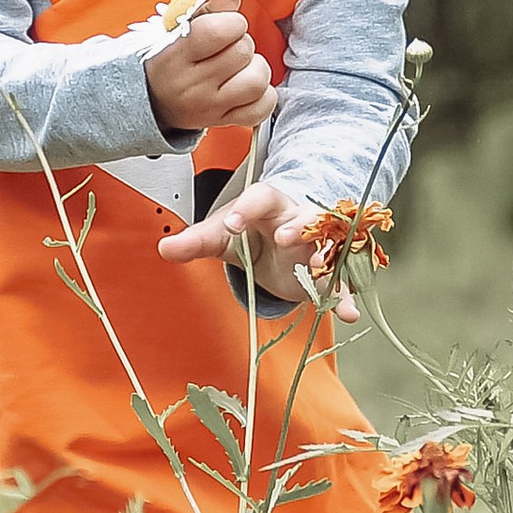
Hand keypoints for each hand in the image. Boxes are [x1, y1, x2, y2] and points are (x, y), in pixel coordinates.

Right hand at [144, 0, 275, 139]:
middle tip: (226, 47)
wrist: (150, 100)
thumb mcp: (179, 25)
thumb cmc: (167, 57)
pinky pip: (262, 108)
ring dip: (255, 68)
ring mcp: (208, 108)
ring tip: (238, 66)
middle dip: (241, 43)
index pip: (219, 31)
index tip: (223, 26)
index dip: (231, 22)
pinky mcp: (224, 122)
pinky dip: (262, 95)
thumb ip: (208, 2)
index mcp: (175, 56)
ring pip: (257, 81)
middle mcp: (191, 86)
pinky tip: (245, 86)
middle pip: (242, 52)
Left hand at [158, 176, 353, 315]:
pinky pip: (340, 282)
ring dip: (326, 254)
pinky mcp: (326, 271)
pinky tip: (348, 314)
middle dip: (296, 223)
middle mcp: (298, 218)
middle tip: (283, 237)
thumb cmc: (247, 231)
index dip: (246, 208)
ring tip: (320, 268)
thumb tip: (165, 248)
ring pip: (329, 244)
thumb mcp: (221, 236)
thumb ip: (196, 241)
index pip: (260, 198)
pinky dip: (345, 297)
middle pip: (304, 214)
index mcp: (268, 204)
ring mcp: (316, 243)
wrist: (274, 243)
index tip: (230, 224)